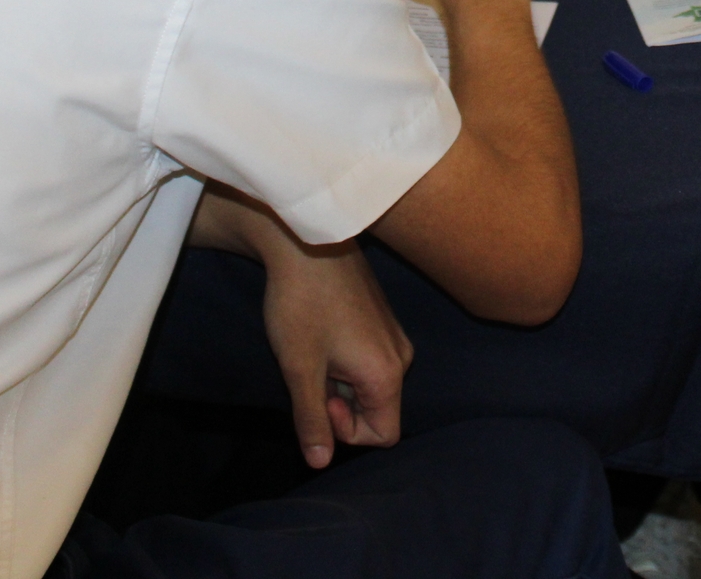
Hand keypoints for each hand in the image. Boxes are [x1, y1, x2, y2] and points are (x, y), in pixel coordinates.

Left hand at [190, 187, 409, 466]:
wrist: (305, 240)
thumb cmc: (301, 304)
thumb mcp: (299, 370)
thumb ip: (312, 421)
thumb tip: (319, 462)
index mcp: (387, 373)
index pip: (384, 435)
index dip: (346, 431)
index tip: (319, 398)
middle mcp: (401, 356)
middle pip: (378, 410)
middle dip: (341, 405)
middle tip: (309, 373)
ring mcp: (394, 334)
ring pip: (371, 384)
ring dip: (339, 382)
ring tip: (312, 350)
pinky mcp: (383, 318)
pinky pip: (370, 360)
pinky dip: (344, 361)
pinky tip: (319, 334)